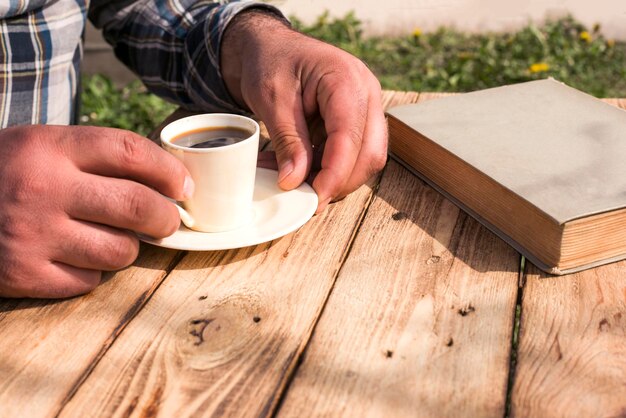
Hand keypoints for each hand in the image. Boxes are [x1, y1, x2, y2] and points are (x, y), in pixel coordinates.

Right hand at [0, 125, 191, 297]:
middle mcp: (42, 188)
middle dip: (166, 217)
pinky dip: (93, 271)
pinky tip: (76, 256)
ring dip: (128, 247)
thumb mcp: (40, 146)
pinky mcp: (22, 273)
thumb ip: (95, 158)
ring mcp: (31, 234)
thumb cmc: (4, 173)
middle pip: (136, 205)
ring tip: (111, 237)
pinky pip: (89, 279)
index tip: (184, 186)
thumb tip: (167, 181)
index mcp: (48, 147)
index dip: (168, 171)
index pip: (130, 151)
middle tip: (168, 220)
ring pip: (121, 250)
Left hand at [222, 11, 387, 212]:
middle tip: (306, 198)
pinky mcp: (358, 120)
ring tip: (295, 180)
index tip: (313, 199)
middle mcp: (366, 93)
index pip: (350, 139)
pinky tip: (300, 170)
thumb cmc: (271, 62)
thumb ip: (288, 142)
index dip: (334, 175)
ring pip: (366, 158)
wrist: (272, 46)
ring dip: (335, 178)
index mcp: (346, 80)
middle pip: (369, 154)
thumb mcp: (271, 100)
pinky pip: (354, 153)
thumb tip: (294, 182)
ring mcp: (366, 106)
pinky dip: (330, 169)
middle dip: (340, 182)